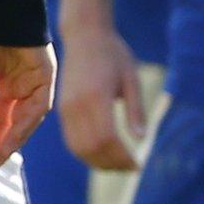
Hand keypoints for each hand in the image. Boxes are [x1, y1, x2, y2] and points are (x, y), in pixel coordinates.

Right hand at [0, 39, 56, 168]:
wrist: (0, 10)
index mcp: (8, 86)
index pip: (4, 119)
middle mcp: (24, 87)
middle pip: (18, 122)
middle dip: (6, 143)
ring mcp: (36, 82)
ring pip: (30, 117)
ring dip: (17, 136)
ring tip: (2, 154)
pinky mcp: (45, 75)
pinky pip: (40, 103)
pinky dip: (27, 119)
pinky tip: (14, 133)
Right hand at [54, 25, 146, 170]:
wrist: (84, 36)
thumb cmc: (113, 54)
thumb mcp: (131, 78)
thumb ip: (136, 109)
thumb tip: (142, 139)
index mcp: (96, 96)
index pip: (107, 138)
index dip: (122, 156)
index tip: (138, 165)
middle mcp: (77, 105)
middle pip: (92, 148)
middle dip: (112, 164)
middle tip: (130, 168)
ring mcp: (65, 108)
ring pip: (78, 149)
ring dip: (98, 163)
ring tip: (118, 165)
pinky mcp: (60, 109)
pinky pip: (70, 141)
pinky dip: (86, 154)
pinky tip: (103, 153)